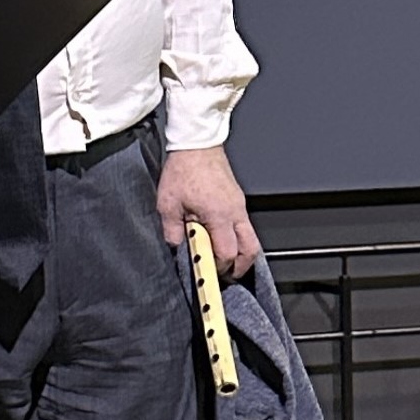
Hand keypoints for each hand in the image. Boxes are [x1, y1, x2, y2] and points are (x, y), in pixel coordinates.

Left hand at [157, 144, 258, 277]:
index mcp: (219, 215)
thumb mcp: (168, 204)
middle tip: (226, 275)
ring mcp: (239, 205)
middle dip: (241, 266)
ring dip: (240, 252)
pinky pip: (244, 225)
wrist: (197, 144)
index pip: (228, 252)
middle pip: (251, 249)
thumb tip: (177, 246)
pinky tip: (219, 238)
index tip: (208, 272)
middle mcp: (235, 212)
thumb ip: (172, 230)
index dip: (219, 267)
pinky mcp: (237, 200)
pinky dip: (236, 238)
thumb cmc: (184, 169)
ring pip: (250, 238)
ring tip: (224, 260)